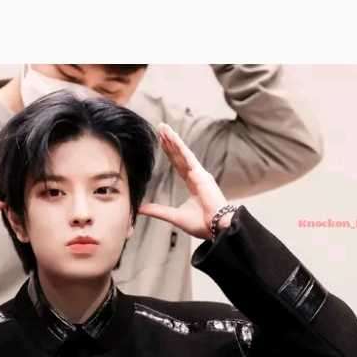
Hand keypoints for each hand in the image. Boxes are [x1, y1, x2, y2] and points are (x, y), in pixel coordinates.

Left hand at [138, 123, 230, 239]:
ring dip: (173, 139)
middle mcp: (197, 176)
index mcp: (193, 184)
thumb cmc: (202, 224)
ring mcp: (200, 174)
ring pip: (183, 152)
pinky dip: (180, 146)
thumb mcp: (174, 216)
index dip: (170, 152)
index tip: (161, 141)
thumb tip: (139, 209)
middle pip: (180, 155)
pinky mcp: (201, 174)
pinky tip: (172, 137)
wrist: (217, 228)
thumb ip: (157, 210)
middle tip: (160, 127)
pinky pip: (188, 157)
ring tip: (163, 127)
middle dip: (170, 141)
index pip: (178, 164)